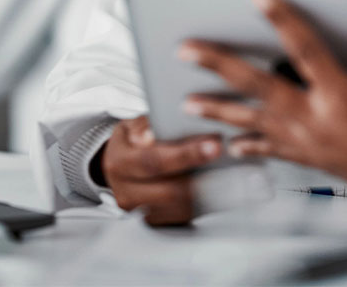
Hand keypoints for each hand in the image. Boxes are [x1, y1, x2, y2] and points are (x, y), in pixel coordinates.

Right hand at [99, 115, 222, 225]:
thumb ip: (145, 126)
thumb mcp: (132, 125)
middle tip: (229, 165)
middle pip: (169, 190)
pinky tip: (217, 188)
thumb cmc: (131, 141)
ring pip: (178, 208)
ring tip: (229, 175)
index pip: (153, 161)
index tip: (213, 145)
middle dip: (202, 177)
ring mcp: (139, 211)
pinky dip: (201, 204)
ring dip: (205, 193)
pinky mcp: (153, 222)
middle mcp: (126, 192)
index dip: (185, 155)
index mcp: (119, 163)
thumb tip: (152, 134)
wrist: (117, 167)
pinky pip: (182, 218)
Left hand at [179, 0, 346, 225]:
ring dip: (219, 110)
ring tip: (188, 101)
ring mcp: (311, 145)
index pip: (304, 49)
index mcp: (344, 98)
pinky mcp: (313, 160)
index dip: (280, 18)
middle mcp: (318, 122)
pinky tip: (229, 145)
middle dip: (220, 67)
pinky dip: (247, 145)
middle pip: (258, 88)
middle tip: (189, 51)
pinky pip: (272, 151)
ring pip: (254, 124)